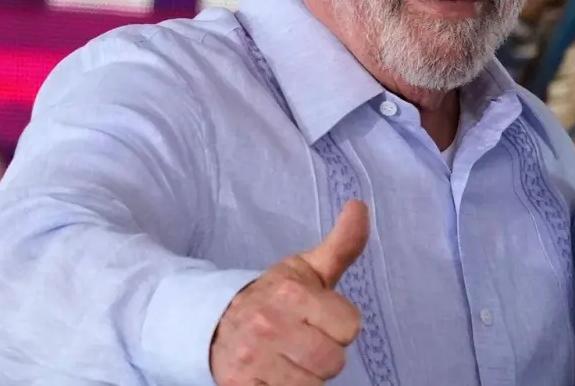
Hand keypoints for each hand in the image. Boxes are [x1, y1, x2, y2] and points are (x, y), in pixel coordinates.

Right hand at [210, 201, 369, 385]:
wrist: (214, 321)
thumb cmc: (273, 296)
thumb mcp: (306, 269)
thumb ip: (342, 245)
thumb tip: (360, 207)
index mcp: (291, 294)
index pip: (350, 327)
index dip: (340, 325)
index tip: (321, 318)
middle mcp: (269, 325)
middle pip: (333, 361)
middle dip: (324, 353)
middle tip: (305, 341)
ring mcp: (252, 359)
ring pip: (312, 385)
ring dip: (306, 376)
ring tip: (290, 358)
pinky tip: (276, 373)